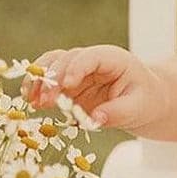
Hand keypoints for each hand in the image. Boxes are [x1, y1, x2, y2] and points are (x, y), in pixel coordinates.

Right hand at [24, 45, 167, 134]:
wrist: (145, 100)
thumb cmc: (146, 100)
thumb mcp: (139, 107)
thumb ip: (118, 113)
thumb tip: (94, 120)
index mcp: (112, 59)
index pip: (91, 57)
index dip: (76, 68)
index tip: (67, 84)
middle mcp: (90, 60)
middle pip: (66, 59)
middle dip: (53, 79)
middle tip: (44, 101)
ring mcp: (77, 71)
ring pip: (51, 65)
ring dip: (39, 81)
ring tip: (30, 100)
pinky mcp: (68, 85)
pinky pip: (49, 81)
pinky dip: (38, 89)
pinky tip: (30, 101)